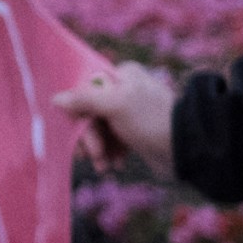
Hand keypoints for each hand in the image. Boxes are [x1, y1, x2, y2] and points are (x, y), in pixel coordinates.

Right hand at [53, 62, 177, 179]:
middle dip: (90, 138)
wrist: (187, 148)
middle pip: (90, 113)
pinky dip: (111, 152)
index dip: (78, 115)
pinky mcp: (135, 131)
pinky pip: (113, 140)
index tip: (78, 136)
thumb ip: (84, 100)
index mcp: (121, 76)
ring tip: (104, 166)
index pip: (85, 91)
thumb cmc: (150, 120)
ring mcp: (130, 112)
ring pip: (100, 129)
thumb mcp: (115, 105)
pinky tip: (116, 163)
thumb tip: (55, 98)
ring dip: (99, 149)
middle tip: (93, 156)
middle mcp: (125, 90)